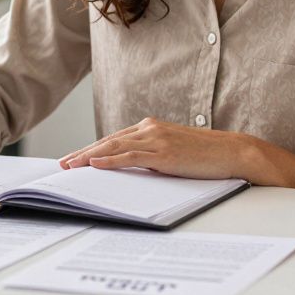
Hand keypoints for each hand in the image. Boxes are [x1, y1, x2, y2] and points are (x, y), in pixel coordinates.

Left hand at [57, 117, 248, 179]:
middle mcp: (150, 128)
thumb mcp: (172, 151)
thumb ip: (151, 154)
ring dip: (88, 157)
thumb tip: (130, 167)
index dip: (91, 148)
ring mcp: (156, 139)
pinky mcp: (164, 153)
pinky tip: (95, 165)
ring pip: (114, 147)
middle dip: (82, 153)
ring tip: (70, 166)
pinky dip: (110, 160)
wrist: (232, 152)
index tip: (74, 158)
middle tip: (62, 164)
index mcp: (150, 127)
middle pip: (108, 141)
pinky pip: (130, 157)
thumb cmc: (205, 155)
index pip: (114, 138)